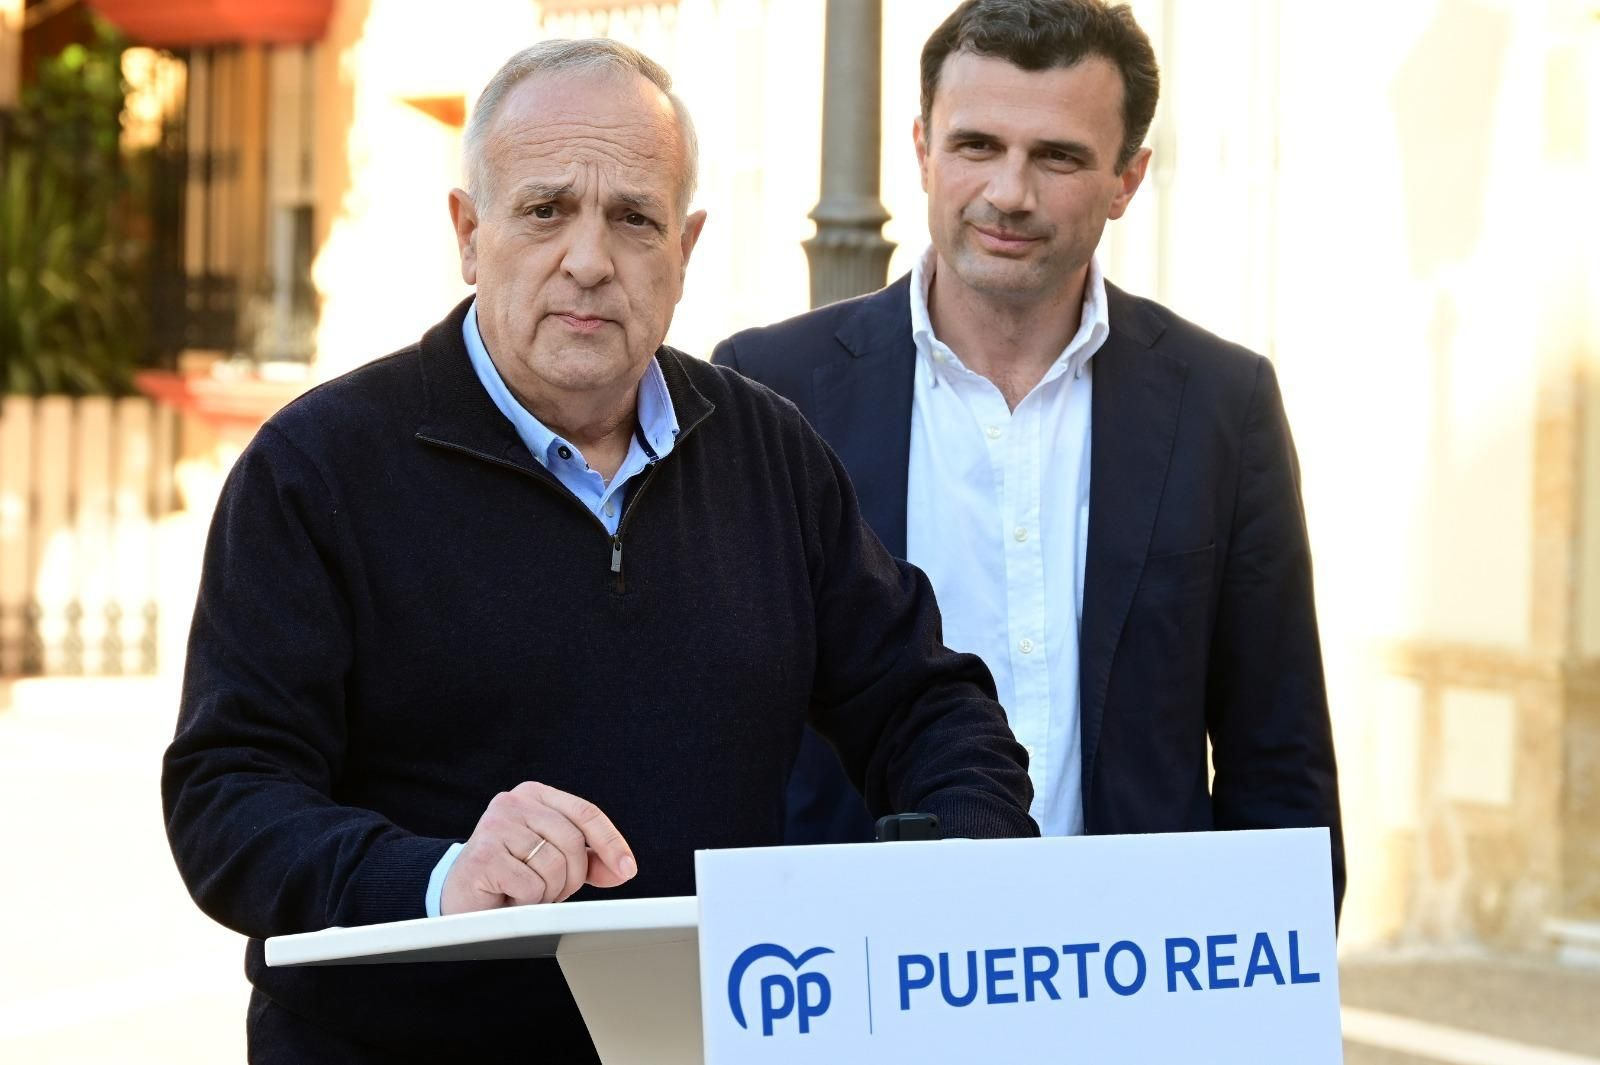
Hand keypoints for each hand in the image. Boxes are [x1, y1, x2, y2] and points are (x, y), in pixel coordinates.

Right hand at [440, 782, 636, 913]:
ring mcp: (495, 825)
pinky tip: (507, 897)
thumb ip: (588, 859)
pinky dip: (526, 901)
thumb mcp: (553, 860)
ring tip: (524, 892)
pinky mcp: (483, 855)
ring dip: (547, 893)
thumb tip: (622, 869)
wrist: (458, 896)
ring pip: (554, 866)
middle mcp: (513, 802)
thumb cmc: (509, 876)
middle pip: (573, 842)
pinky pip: (531, 886)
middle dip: (572, 878)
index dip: (611, 842)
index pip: (585, 813)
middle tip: (552, 892)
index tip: (627, 870)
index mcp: (534, 795)